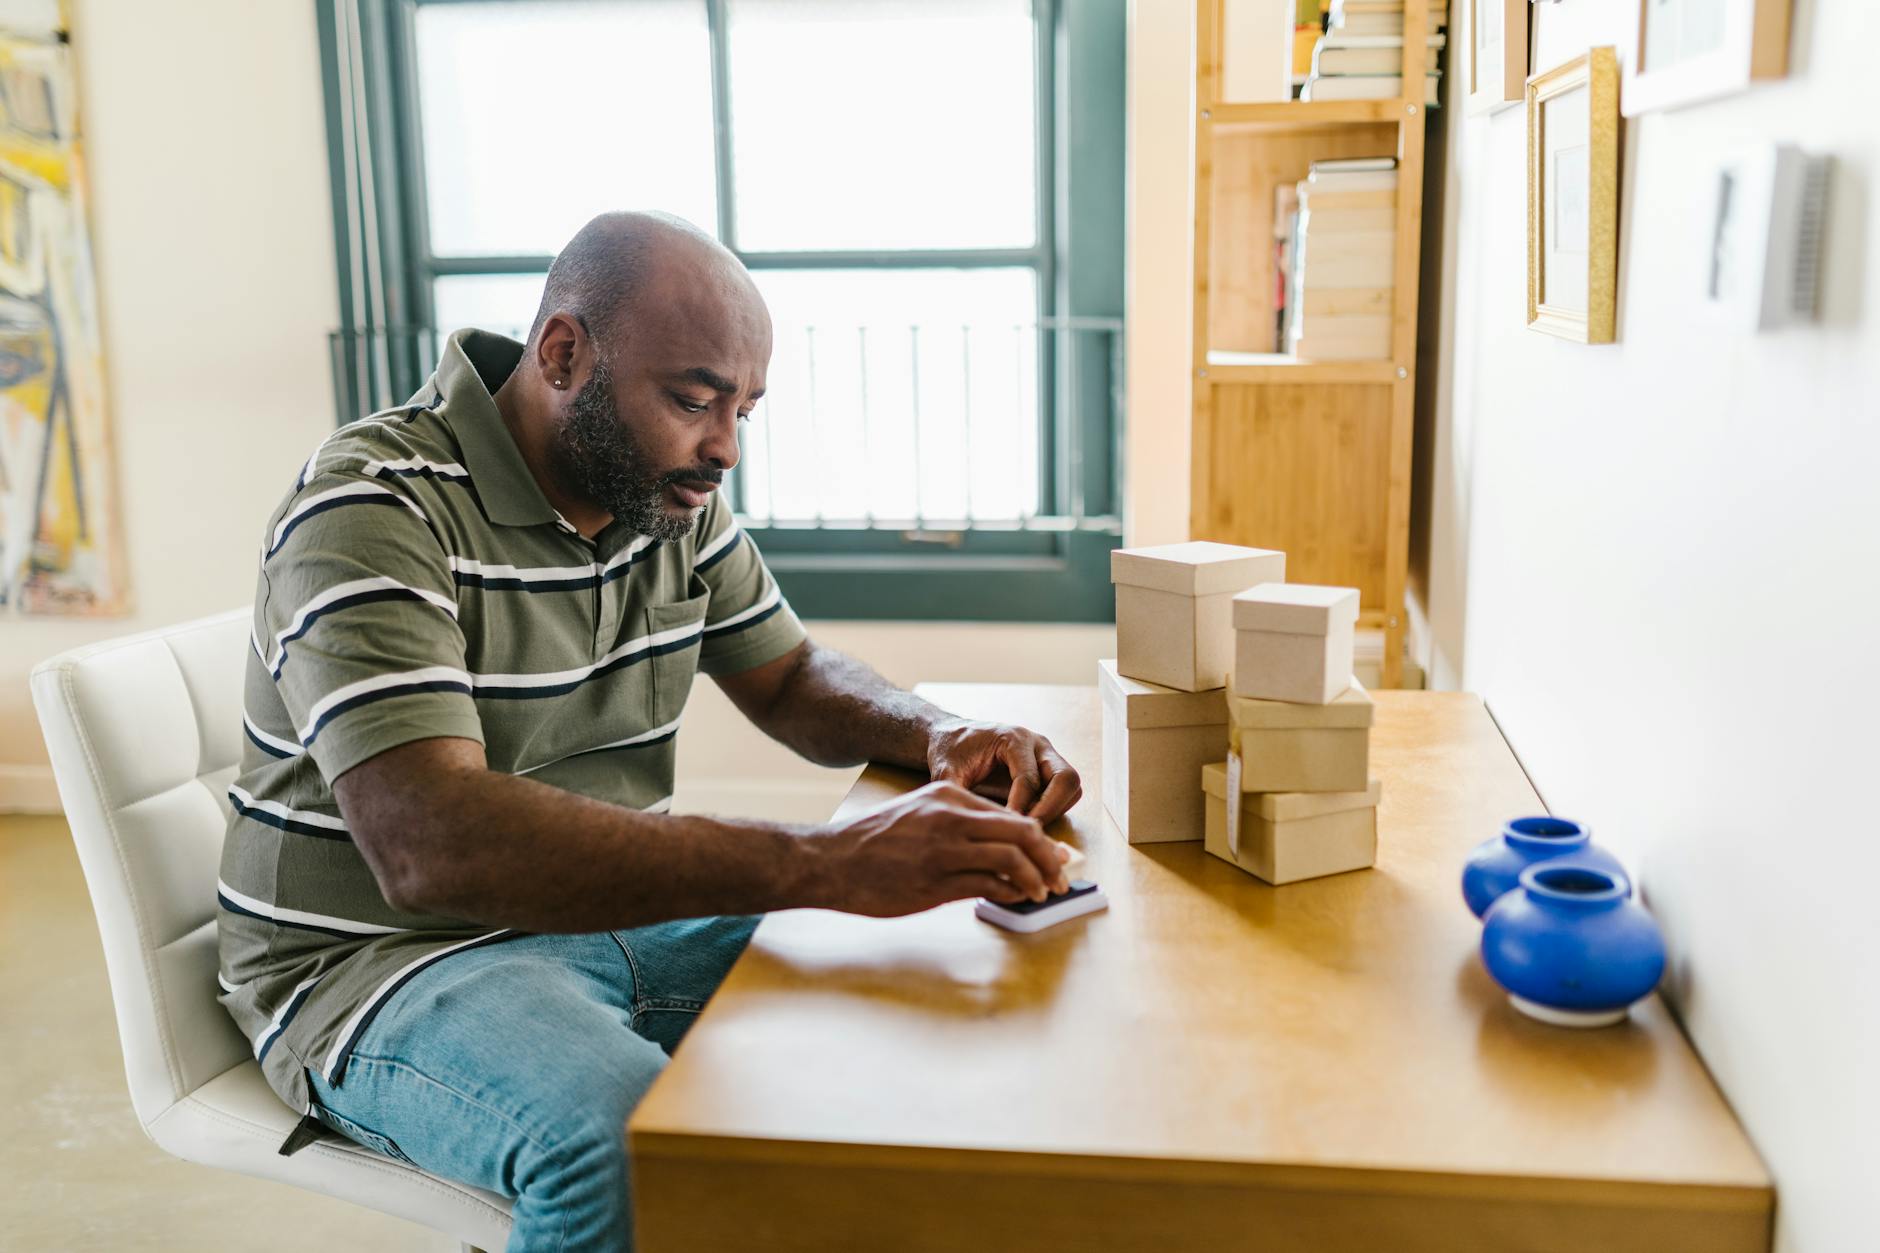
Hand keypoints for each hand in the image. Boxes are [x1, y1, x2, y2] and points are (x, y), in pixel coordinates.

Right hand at [811, 781, 1072, 916]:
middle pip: (1022, 832)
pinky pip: (988, 886)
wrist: (829, 860)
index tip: (1056, 856)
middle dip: (1050, 858)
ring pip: (1012, 859)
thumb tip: (1002, 851)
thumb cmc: (872, 842)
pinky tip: (1018, 900)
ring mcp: (943, 850)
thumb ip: (958, 826)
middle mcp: (950, 817)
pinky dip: (1012, 894)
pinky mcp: (934, 882)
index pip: (1011, 815)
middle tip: (1063, 877)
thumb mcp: (918, 815)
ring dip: (1037, 879)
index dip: (1041, 839)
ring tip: (1045, 893)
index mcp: (947, 796)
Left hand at [926, 719, 1083, 824]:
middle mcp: (1037, 744)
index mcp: (1013, 738)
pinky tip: (1028, 822)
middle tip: (1027, 832)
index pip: (1029, 779)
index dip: (1019, 808)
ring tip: (1027, 828)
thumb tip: (966, 824)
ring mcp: (1046, 755)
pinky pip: (1066, 791)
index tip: (1005, 830)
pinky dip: (1054, 808)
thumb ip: (956, 794)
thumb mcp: (946, 772)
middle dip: (1050, 809)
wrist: (953, 737)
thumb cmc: (950, 752)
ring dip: (1055, 810)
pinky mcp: (1048, 768)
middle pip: (1066, 778)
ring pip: (1071, 785)